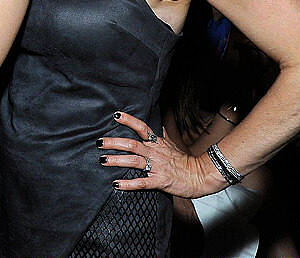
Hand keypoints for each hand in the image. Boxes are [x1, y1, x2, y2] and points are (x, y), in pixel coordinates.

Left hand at [99, 111, 220, 198]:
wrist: (200, 176)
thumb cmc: (184, 162)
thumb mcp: (172, 144)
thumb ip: (161, 135)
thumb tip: (156, 124)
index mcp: (158, 143)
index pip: (142, 128)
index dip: (129, 120)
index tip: (116, 115)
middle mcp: (155, 153)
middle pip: (132, 144)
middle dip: (114, 143)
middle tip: (99, 142)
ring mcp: (157, 167)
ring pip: (134, 161)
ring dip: (117, 160)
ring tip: (103, 160)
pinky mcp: (159, 181)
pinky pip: (142, 183)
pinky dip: (128, 184)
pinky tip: (117, 184)